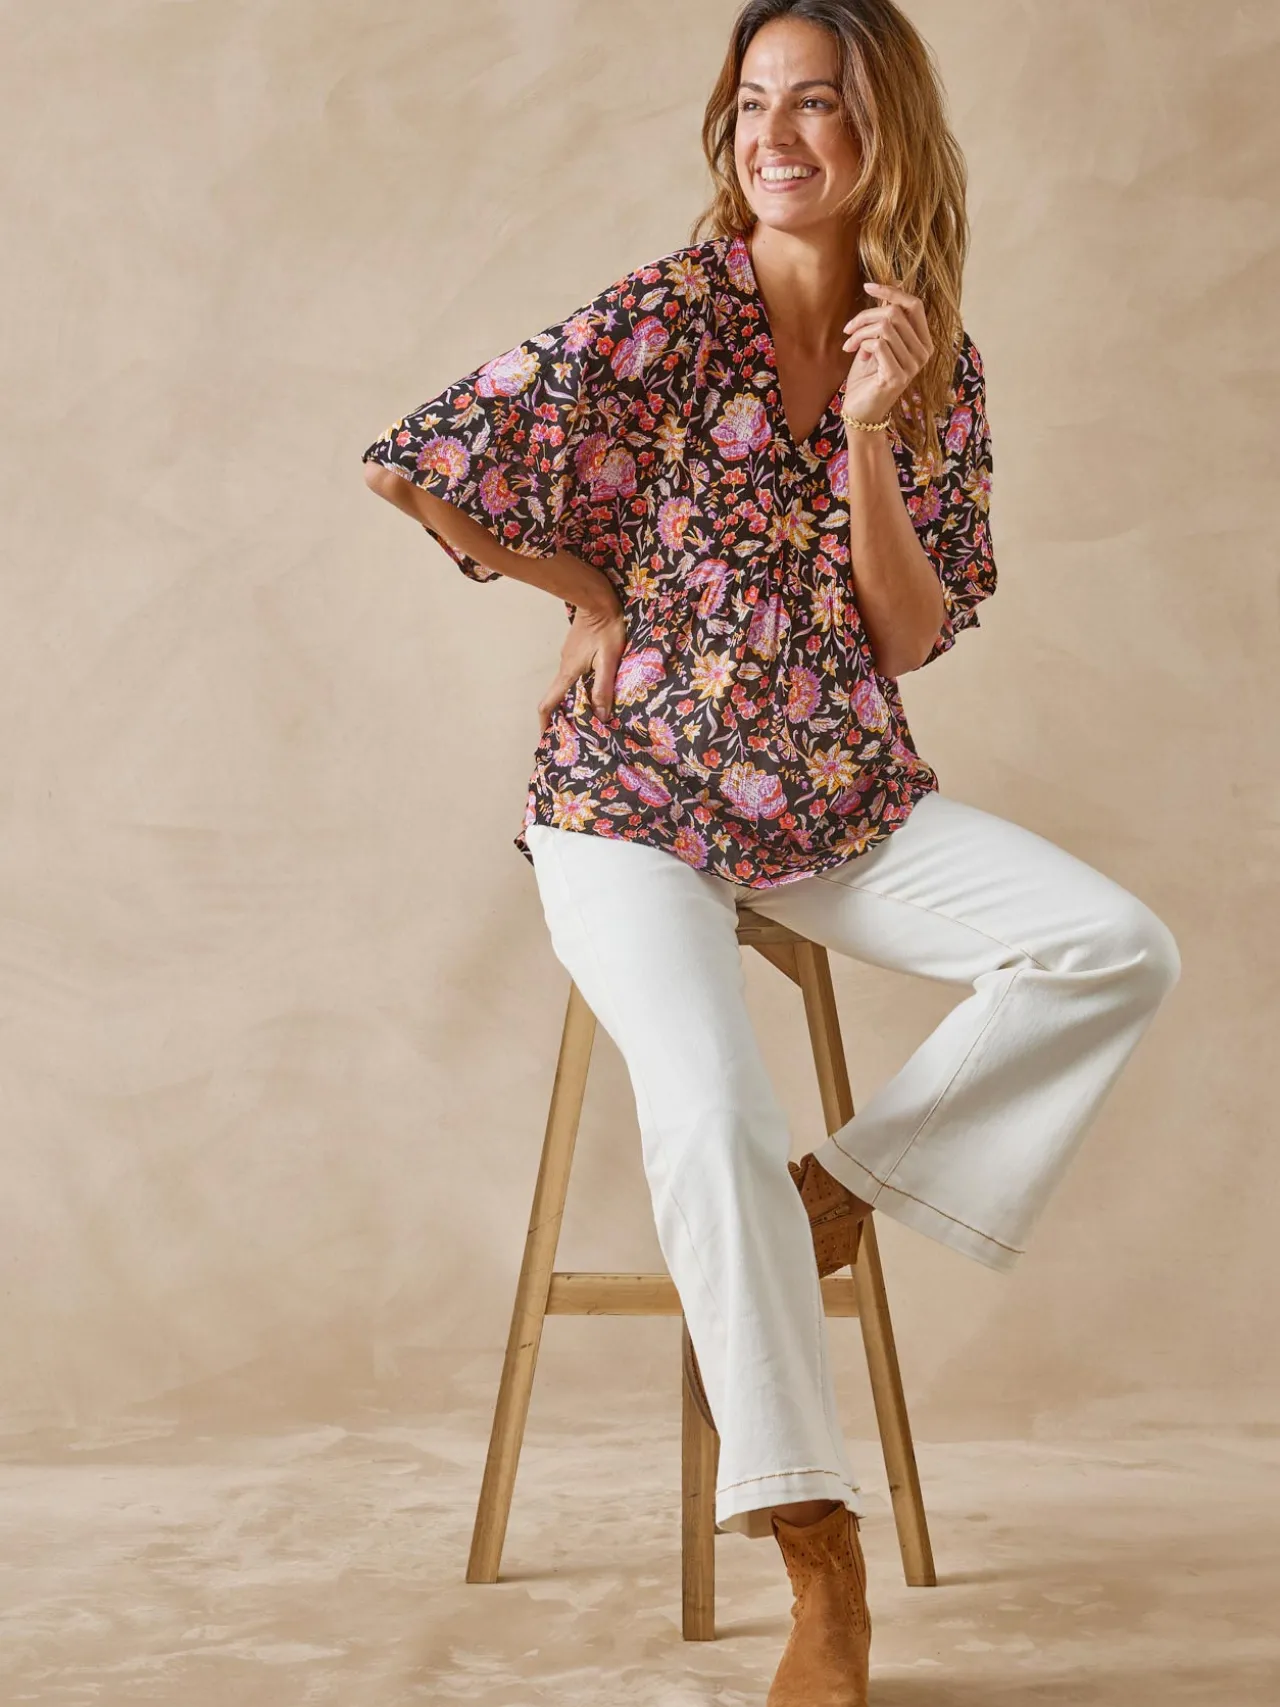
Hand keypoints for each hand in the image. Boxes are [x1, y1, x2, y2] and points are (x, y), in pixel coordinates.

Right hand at [537, 582, 627, 733]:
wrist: (598, 599)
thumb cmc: (606, 628)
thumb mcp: (609, 660)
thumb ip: (603, 688)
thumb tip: (601, 716)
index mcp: (568, 673)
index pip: (548, 702)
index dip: (545, 722)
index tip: (546, 737)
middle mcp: (564, 666)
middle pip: (557, 696)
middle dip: (562, 714)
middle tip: (575, 730)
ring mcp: (569, 657)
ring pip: (567, 684)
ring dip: (573, 699)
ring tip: (588, 713)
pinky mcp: (576, 650)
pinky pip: (574, 673)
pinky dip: (580, 685)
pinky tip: (594, 688)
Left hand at [839, 282, 933, 424]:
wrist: (861, 411)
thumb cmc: (867, 377)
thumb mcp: (877, 343)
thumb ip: (884, 322)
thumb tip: (884, 292)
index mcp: (923, 342)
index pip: (914, 305)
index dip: (892, 292)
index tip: (868, 287)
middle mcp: (923, 353)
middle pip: (895, 313)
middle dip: (865, 316)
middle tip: (848, 330)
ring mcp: (913, 366)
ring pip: (885, 327)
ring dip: (860, 332)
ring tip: (850, 344)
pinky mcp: (897, 376)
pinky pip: (879, 344)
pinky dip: (862, 345)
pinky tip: (857, 355)